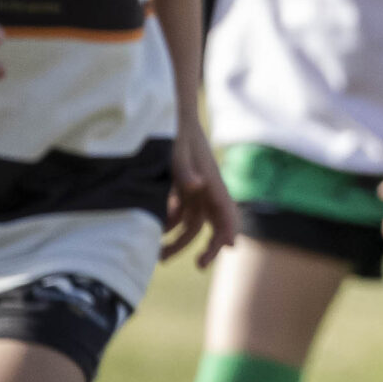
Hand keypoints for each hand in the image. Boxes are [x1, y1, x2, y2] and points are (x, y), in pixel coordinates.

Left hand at [163, 119, 238, 267]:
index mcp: (212, 183)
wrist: (175, 116)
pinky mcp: (183, 189)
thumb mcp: (179, 150)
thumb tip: (197, 185)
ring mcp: (196, 191)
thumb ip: (186, 170)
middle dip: (209, 247)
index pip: (227, 212)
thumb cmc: (178, 133)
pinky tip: (153, 229)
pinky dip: (169, 224)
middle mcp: (208, 190)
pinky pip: (180, 214)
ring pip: (193, 224)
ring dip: (180, 241)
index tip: (228, 249)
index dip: (229, 231)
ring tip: (159, 256)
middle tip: (199, 265)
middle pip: (215, 225)